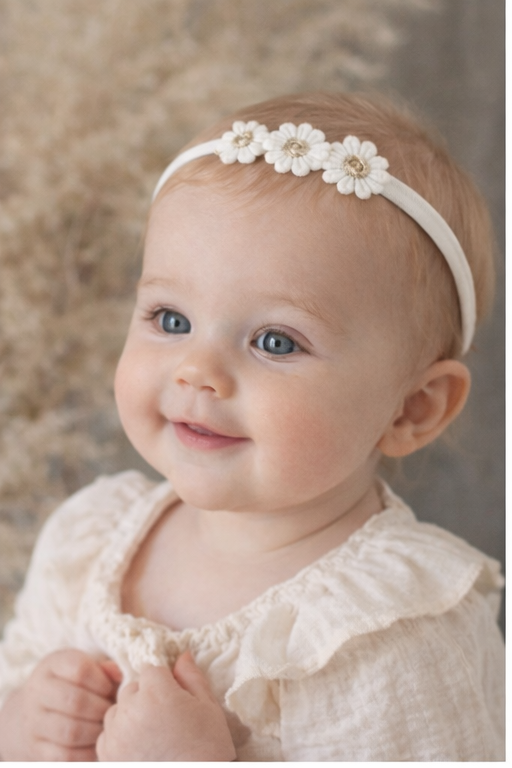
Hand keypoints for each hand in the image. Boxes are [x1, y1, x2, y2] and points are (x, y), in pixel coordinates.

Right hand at [0, 648, 120, 760]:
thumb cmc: (73, 685)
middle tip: (111, 711)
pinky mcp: (36, 749)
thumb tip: (119, 675)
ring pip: (70, 731)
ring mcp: (33, 722)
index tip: (109, 688)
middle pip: (75, 701)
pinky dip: (86, 753)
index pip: (80, 669)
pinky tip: (94, 744)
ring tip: (104, 727)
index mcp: (52, 665)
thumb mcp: (85, 668)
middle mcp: (37, 692)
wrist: (36, 711)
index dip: (101, 680)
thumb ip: (104, 670)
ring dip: (95, 732)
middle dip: (101, 709)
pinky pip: (65, 756)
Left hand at [97, 650, 235, 760]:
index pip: (151, 669)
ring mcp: (115, 736)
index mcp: (155, 692)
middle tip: (166, 720)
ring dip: (130, 717)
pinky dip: (119, 738)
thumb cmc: (207, 748)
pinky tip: (140, 750)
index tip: (175, 699)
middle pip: (132, 688)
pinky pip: (107, 735)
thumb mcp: (208, 707)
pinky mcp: (107, 757)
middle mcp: (130, 710)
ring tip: (153, 736)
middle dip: (147, 697)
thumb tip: (182, 655)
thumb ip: (191, 676)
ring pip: (117, 710)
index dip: (165, 682)